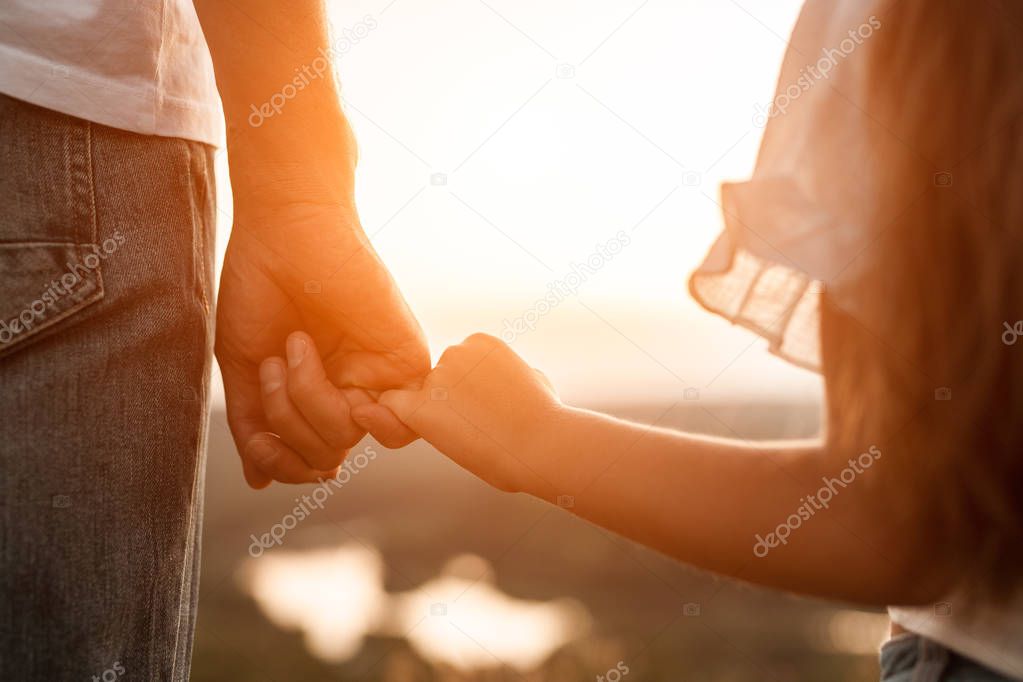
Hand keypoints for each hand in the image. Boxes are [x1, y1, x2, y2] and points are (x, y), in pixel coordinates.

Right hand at [215, 202, 429, 487]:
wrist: (283, 234)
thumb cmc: (258, 291)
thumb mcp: (242, 367)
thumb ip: (253, 425)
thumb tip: (260, 483)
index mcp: (313, 396)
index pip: (309, 459)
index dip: (280, 460)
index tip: (257, 435)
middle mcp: (348, 390)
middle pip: (325, 452)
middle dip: (287, 417)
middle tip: (274, 360)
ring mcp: (377, 377)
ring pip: (349, 436)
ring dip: (309, 403)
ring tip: (295, 348)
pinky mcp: (406, 360)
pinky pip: (401, 419)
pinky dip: (375, 420)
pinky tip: (353, 397)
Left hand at [373, 333, 562, 491]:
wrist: (543, 444)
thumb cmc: (546, 420)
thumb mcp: (534, 380)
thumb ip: (510, 373)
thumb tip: (516, 378)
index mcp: (480, 342)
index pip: (455, 365)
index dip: (463, 391)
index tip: (483, 411)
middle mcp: (454, 351)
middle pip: (434, 380)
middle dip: (446, 402)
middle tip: (472, 428)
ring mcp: (436, 378)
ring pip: (416, 397)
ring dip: (431, 416)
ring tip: (467, 438)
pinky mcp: (421, 406)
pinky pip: (393, 408)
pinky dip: (397, 420)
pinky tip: (426, 436)